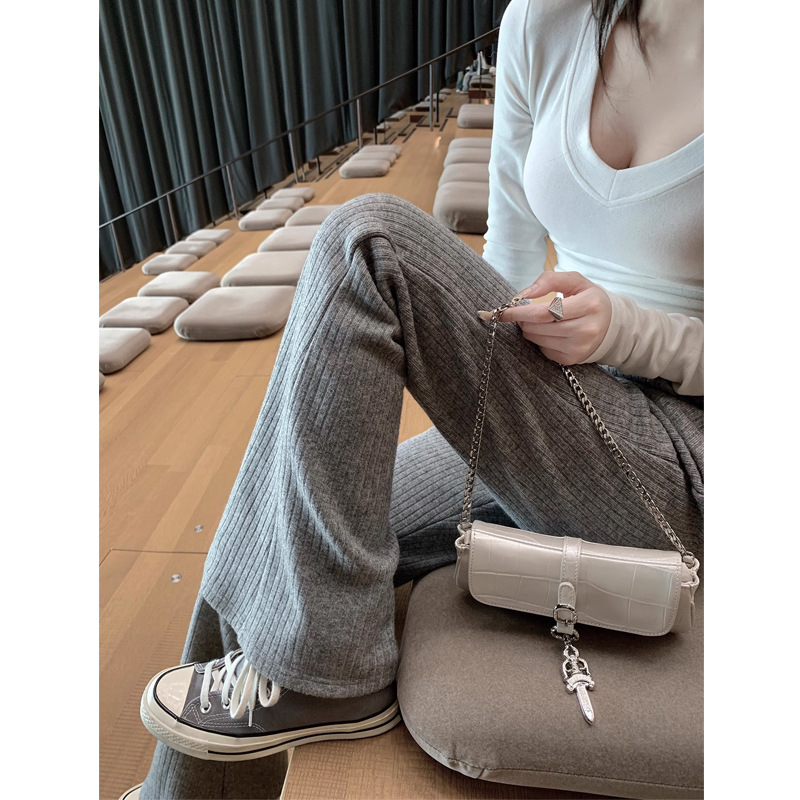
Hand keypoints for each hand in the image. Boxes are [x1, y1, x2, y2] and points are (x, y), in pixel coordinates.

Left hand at [492, 272, 611, 364]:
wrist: (612, 326)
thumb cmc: (589, 299)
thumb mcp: (576, 281)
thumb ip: (549, 280)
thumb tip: (524, 294)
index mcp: (589, 305)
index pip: (545, 312)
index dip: (520, 312)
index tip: (503, 310)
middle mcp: (586, 329)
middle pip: (539, 327)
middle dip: (523, 319)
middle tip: (522, 313)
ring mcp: (579, 347)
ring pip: (537, 339)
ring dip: (529, 329)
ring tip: (538, 321)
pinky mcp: (571, 359)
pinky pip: (543, 350)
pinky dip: (539, 340)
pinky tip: (549, 332)